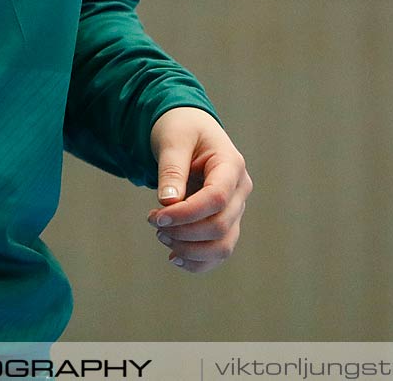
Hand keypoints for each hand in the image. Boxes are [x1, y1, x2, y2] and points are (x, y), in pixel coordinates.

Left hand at [145, 106, 250, 273]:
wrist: (188, 130)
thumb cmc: (181, 130)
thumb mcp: (172, 140)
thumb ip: (171, 170)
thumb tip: (168, 203)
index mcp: (231, 165)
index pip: (217, 199)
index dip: (186, 214)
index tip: (156, 217)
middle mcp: (239, 191)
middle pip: (220, 226)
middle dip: (183, 232)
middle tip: (153, 222)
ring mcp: (235, 210)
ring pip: (223, 246)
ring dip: (189, 250)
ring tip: (161, 236)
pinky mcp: (225, 224)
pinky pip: (218, 253)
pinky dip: (197, 262)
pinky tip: (173, 256)